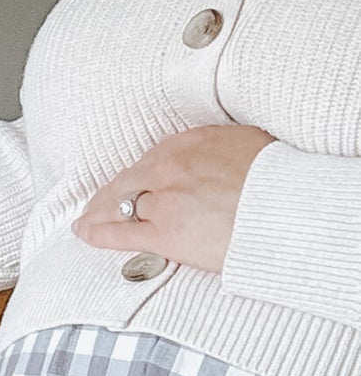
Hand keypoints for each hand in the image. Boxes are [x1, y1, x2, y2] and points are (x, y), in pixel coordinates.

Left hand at [72, 125, 274, 273]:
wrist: (290, 207)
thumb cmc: (283, 180)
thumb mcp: (254, 147)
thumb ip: (226, 152)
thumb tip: (225, 159)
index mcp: (194, 142)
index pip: (154, 156)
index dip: (141, 172)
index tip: (136, 178)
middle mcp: (171, 166)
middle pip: (129, 179)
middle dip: (112, 192)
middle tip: (98, 201)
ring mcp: (164, 200)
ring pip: (118, 204)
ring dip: (99, 212)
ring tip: (87, 219)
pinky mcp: (164, 232)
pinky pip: (120, 233)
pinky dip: (97, 233)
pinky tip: (84, 233)